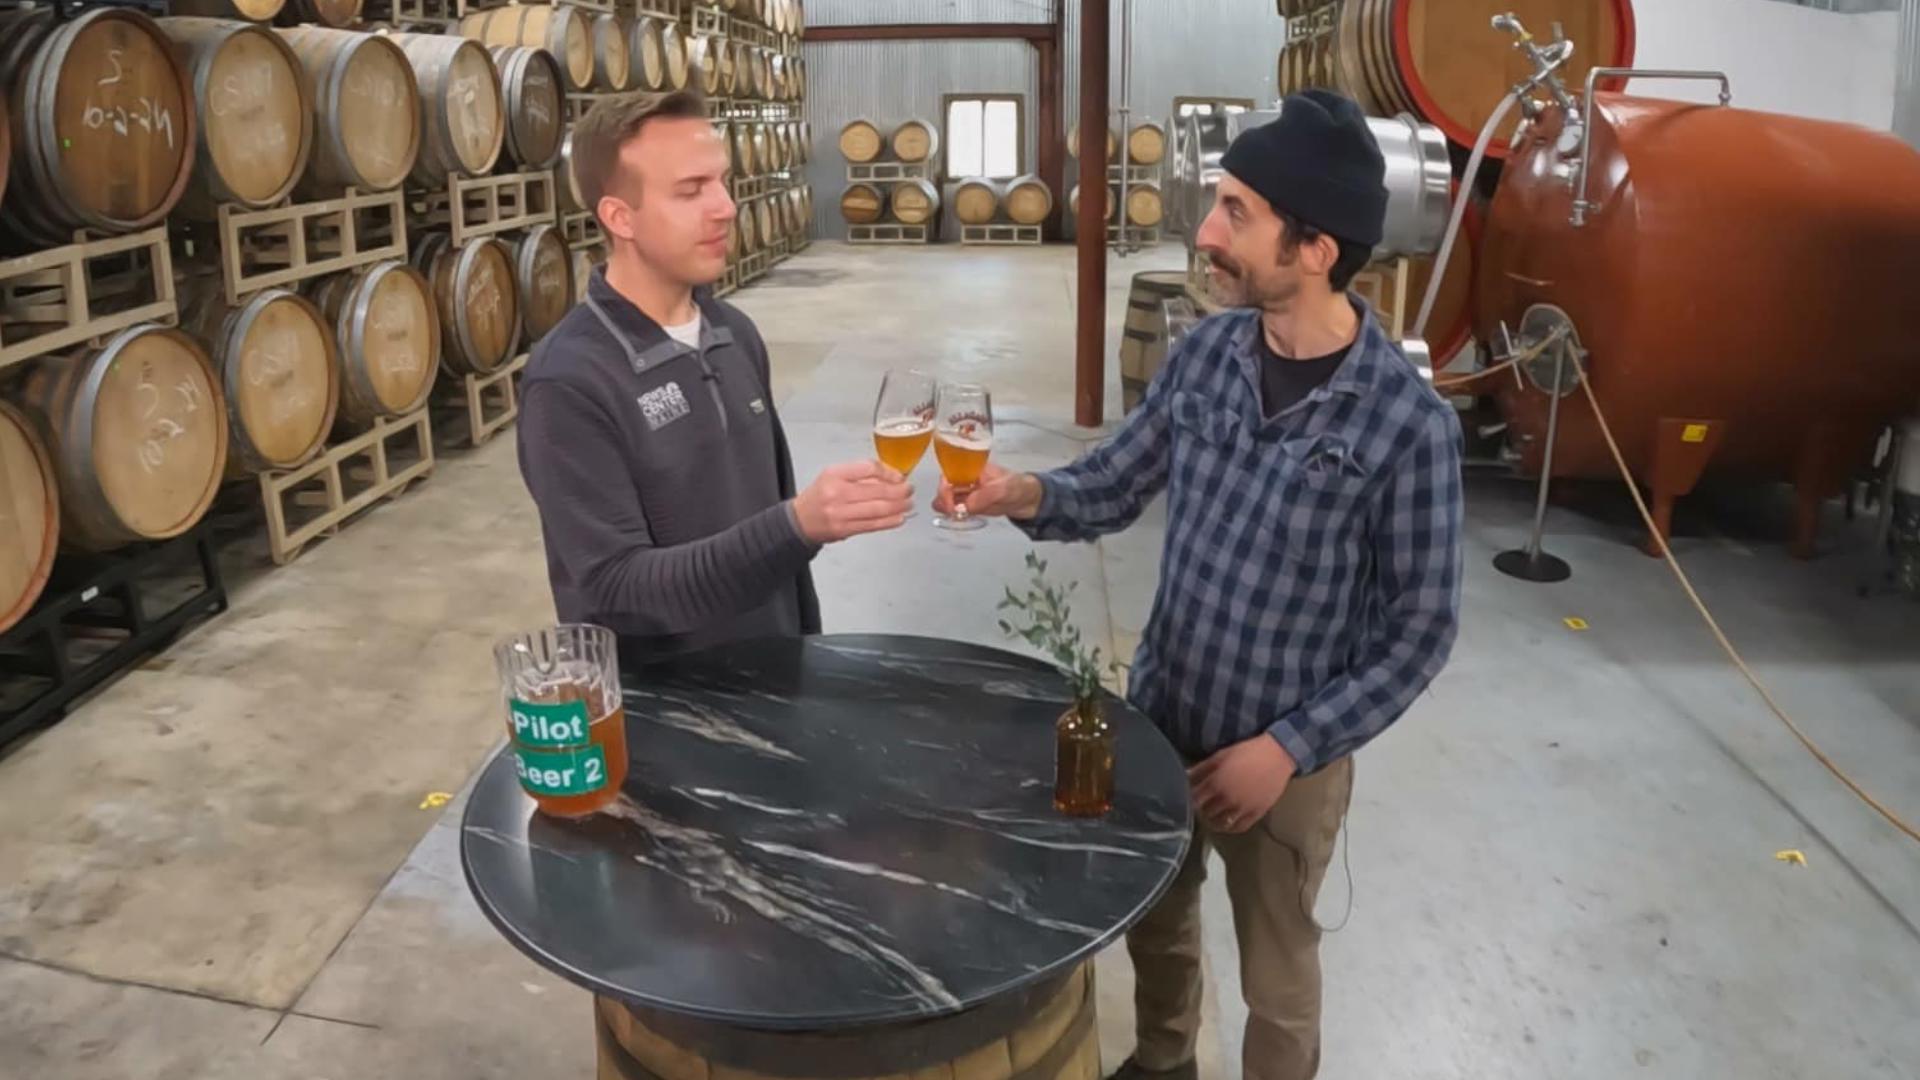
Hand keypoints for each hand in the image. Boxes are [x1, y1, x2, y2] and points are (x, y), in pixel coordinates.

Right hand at [792, 461, 912, 543]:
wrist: (799, 520)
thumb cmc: (819, 496)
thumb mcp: (833, 475)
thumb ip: (860, 474)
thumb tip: (890, 476)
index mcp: (834, 474)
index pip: (868, 468)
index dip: (889, 472)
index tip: (899, 476)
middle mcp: (836, 492)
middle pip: (877, 490)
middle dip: (899, 491)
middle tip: (909, 490)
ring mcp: (840, 513)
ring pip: (878, 509)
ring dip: (898, 507)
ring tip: (908, 503)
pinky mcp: (844, 529)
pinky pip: (873, 525)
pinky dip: (890, 522)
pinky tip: (899, 518)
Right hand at [932, 464, 1043, 520]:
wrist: (1028, 500)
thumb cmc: (1018, 485)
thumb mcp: (1004, 488)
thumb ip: (985, 495)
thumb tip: (965, 506)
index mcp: (972, 467)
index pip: (950, 472)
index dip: (944, 485)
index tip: (949, 500)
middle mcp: (966, 479)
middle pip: (945, 487)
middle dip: (943, 499)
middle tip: (952, 511)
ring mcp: (967, 493)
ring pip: (946, 499)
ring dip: (945, 508)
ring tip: (955, 516)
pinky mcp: (970, 506)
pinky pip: (954, 509)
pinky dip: (953, 514)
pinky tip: (959, 518)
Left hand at [1189, 736, 1297, 833]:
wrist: (1277, 756)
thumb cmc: (1247, 752)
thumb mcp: (1220, 756)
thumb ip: (1201, 769)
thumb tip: (1185, 776)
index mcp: (1215, 783)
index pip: (1194, 799)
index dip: (1190, 798)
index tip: (1191, 795)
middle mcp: (1227, 799)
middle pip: (1205, 813)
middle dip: (1201, 808)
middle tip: (1203, 803)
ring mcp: (1242, 809)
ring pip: (1220, 824)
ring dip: (1213, 819)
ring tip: (1213, 813)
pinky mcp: (1256, 814)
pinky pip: (1238, 827)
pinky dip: (1230, 827)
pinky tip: (1227, 820)